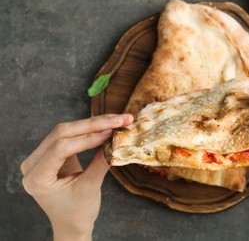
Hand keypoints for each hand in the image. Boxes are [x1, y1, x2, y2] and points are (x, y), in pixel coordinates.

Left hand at [21, 114, 132, 240]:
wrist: (72, 223)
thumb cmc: (78, 212)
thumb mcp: (90, 188)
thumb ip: (101, 162)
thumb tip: (116, 140)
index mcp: (36, 178)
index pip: (61, 147)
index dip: (88, 137)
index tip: (112, 131)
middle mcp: (32, 164)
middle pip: (62, 133)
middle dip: (94, 124)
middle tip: (120, 119)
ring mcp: (40, 156)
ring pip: (66, 130)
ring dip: (94, 124)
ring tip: (118, 120)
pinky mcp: (51, 152)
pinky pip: (70, 135)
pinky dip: (90, 130)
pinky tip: (107, 126)